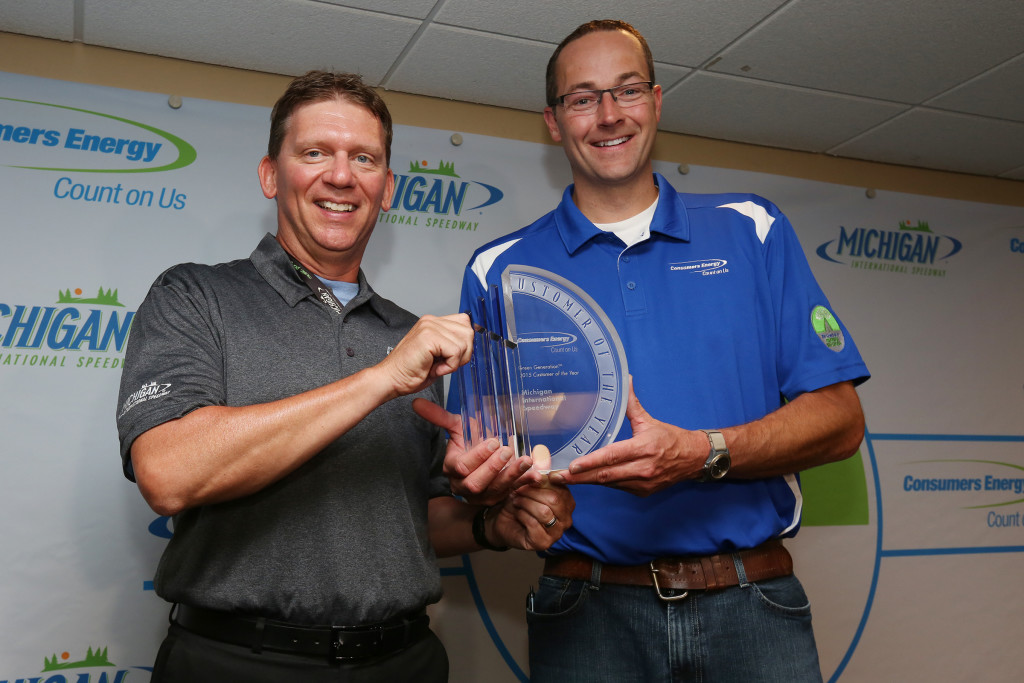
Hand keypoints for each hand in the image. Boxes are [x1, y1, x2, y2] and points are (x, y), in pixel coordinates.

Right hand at [379, 314, 473, 396]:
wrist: (391, 379)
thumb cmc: (411, 371)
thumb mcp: (438, 355)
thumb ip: (452, 345)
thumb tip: (470, 345)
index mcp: (433, 322)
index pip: (464, 322)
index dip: (464, 343)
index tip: (451, 357)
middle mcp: (431, 320)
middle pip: (468, 331)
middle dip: (463, 353)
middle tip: (445, 365)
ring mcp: (429, 326)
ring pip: (464, 343)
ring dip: (455, 361)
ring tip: (437, 366)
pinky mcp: (429, 337)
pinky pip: (456, 352)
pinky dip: (449, 366)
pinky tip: (434, 369)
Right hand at [413, 398, 538, 505]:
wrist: (483, 462)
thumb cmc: (470, 443)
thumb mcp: (457, 428)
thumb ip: (439, 417)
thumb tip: (416, 402)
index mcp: (453, 468)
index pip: (462, 467)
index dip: (478, 456)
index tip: (493, 441)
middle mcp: (464, 485)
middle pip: (475, 484)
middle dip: (493, 468)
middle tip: (507, 450)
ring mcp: (482, 495)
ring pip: (495, 491)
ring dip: (512, 476)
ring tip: (526, 461)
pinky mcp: (498, 499)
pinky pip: (512, 494)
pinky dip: (524, 484)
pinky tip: (535, 475)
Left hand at [489, 481, 574, 551]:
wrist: (502, 520)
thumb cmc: (518, 501)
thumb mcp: (527, 483)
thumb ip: (536, 473)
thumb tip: (542, 459)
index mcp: (567, 502)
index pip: (561, 487)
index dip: (544, 479)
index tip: (531, 477)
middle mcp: (566, 519)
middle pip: (554, 499)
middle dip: (532, 492)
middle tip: (519, 490)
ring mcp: (556, 533)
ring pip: (544, 512)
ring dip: (526, 503)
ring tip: (517, 501)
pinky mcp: (543, 543)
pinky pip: (534, 524)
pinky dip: (522, 515)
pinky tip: (517, 513)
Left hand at [556, 381, 704, 495]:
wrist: (693, 459)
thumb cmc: (670, 438)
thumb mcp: (649, 420)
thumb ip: (631, 403)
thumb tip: (625, 380)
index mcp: (644, 447)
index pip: (612, 457)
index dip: (590, 462)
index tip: (571, 466)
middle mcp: (643, 468)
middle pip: (605, 476)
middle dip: (579, 477)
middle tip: (556, 477)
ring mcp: (642, 483)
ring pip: (609, 484)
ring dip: (587, 482)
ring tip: (565, 479)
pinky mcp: (642, 492)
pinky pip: (617, 488)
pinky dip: (602, 483)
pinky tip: (587, 479)